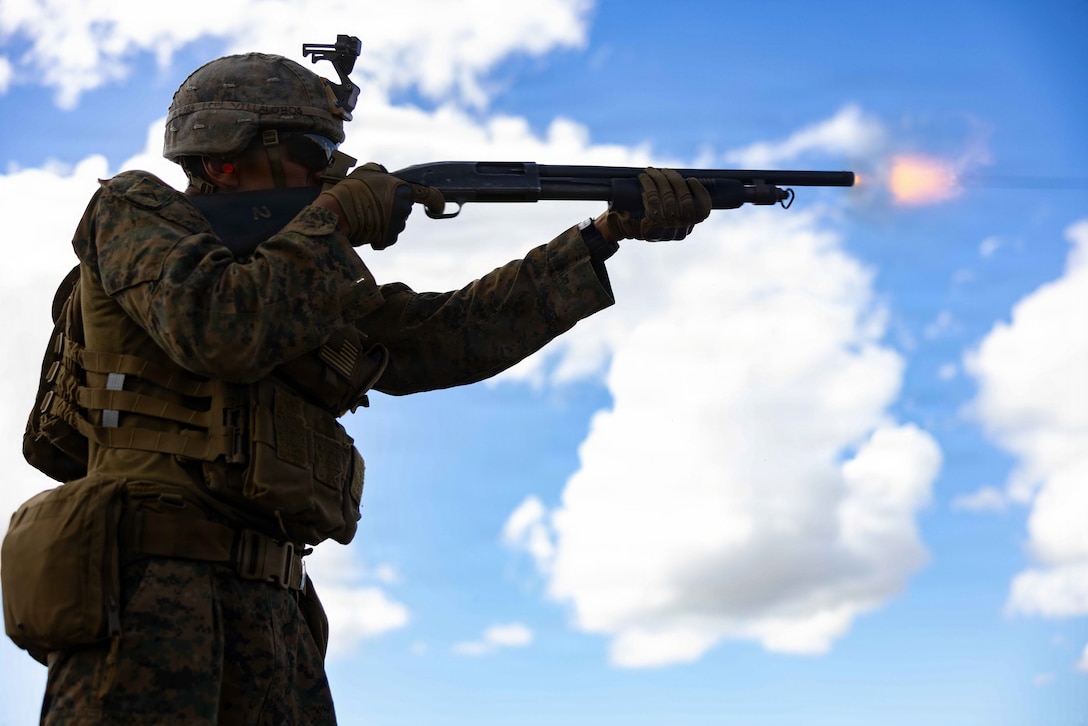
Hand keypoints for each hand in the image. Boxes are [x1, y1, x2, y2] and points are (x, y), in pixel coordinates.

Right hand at [318, 163, 444, 248]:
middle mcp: (404, 208)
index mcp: (402, 189)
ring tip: (363, 214)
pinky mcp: (388, 239)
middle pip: (403, 209)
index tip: (439, 207)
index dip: (436, 202)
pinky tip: (364, 226)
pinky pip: (386, 236)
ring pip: (394, 223)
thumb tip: (386, 177)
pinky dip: (377, 233)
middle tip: (371, 203)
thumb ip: (383, 174)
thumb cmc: (350, 189)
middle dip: (391, 207)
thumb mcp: (367, 171)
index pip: (429, 196)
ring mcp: (397, 225)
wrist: (337, 212)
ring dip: (382, 220)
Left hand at [597, 167, 711, 241]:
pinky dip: (648, 185)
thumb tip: (685, 180)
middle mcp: (677, 232)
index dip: (701, 193)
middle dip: (676, 181)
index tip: (691, 180)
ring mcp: (663, 231)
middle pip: (686, 203)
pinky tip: (645, 177)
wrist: (615, 227)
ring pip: (669, 200)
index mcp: (683, 229)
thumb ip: (673, 199)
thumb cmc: (638, 214)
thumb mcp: (659, 209)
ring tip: (652, 171)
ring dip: (660, 180)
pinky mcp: (646, 227)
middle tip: (666, 171)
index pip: (703, 211)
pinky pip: (652, 201)